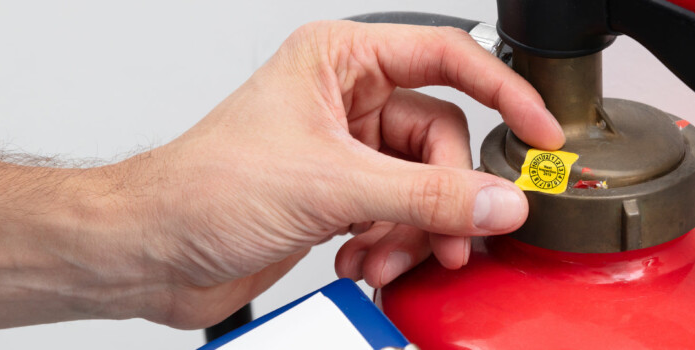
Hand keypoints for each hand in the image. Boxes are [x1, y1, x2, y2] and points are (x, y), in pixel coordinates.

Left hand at [114, 21, 563, 328]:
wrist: (152, 251)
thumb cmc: (203, 187)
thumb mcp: (330, 185)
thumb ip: (426, 194)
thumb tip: (498, 199)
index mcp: (339, 61)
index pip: (447, 58)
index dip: (503, 93)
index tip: (542, 133)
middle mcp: (346, 99)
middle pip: (441, 138)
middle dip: (444, 195)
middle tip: (450, 237)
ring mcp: (344, 150)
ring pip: (423, 185)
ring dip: (413, 229)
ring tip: (384, 254)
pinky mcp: (339, 196)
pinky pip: (398, 215)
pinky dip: (390, 243)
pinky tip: (360, 258)